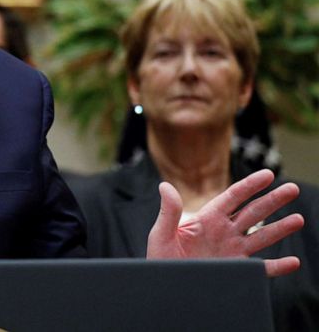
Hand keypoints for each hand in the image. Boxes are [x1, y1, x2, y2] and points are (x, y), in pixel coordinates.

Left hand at [146, 169, 303, 276]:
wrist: (165, 286)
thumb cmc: (160, 259)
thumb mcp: (162, 234)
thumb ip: (169, 211)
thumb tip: (165, 186)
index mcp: (208, 219)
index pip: (233, 197)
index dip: (251, 185)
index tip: (269, 174)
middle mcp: (224, 232)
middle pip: (253, 212)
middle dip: (273, 201)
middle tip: (292, 189)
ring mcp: (232, 251)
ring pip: (261, 237)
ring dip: (280, 229)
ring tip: (299, 219)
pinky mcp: (236, 270)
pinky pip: (261, 268)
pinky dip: (277, 266)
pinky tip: (292, 262)